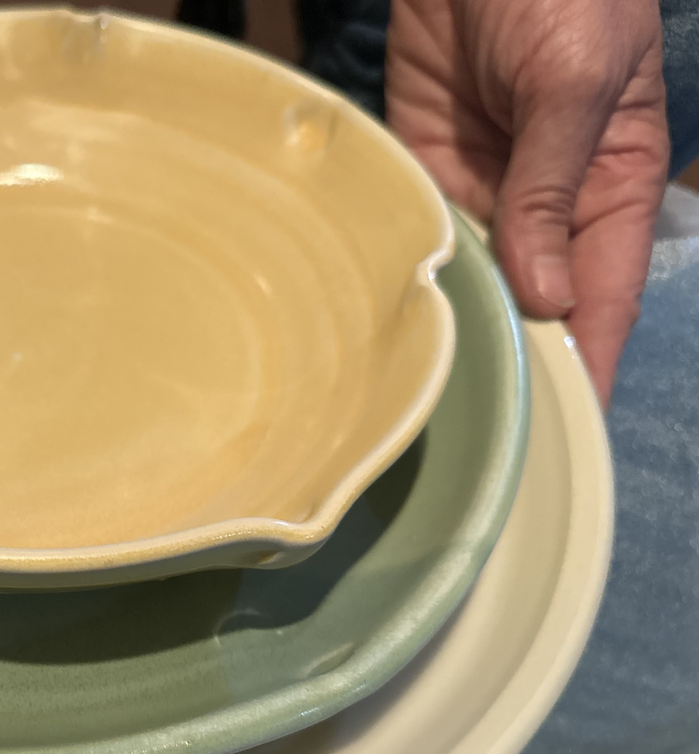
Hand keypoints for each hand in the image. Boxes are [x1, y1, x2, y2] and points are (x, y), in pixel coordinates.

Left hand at [387, 0, 669, 404]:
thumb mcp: (575, 83)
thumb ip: (555, 186)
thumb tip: (546, 296)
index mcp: (611, 188)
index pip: (604, 297)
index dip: (588, 363)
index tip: (566, 432)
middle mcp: (549, 202)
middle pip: (533, 303)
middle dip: (510, 360)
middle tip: (475, 431)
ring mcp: (484, 188)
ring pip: (471, 278)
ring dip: (450, 325)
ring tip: (420, 392)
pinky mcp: (424, 165)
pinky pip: (417, 232)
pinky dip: (404, 271)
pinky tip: (381, 321)